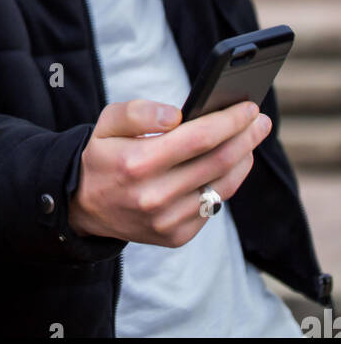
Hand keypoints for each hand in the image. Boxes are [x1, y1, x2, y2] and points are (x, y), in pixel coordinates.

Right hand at [67, 98, 270, 247]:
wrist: (84, 205)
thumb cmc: (102, 155)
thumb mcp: (108, 122)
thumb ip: (140, 112)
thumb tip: (177, 114)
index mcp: (137, 163)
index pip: (198, 139)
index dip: (229, 121)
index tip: (248, 108)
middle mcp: (154, 197)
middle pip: (217, 162)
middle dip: (245, 137)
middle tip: (260, 120)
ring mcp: (167, 221)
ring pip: (221, 187)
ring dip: (242, 160)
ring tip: (249, 140)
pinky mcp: (176, 236)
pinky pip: (212, 207)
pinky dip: (225, 183)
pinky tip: (228, 165)